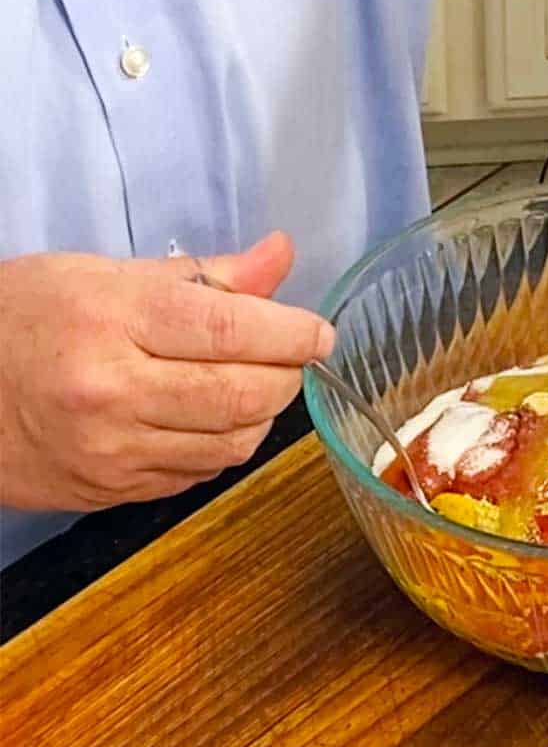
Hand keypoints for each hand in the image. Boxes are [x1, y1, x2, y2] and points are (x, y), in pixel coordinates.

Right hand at [0, 232, 333, 511]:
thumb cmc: (24, 315)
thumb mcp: (106, 273)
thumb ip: (206, 273)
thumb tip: (282, 255)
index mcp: (113, 319)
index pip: (234, 329)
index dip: (294, 333)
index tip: (319, 332)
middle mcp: (112, 390)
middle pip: (244, 395)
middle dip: (288, 376)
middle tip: (293, 357)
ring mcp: (110, 450)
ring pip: (232, 444)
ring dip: (262, 415)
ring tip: (251, 384)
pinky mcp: (109, 490)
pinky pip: (198, 474)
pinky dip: (223, 445)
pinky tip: (208, 418)